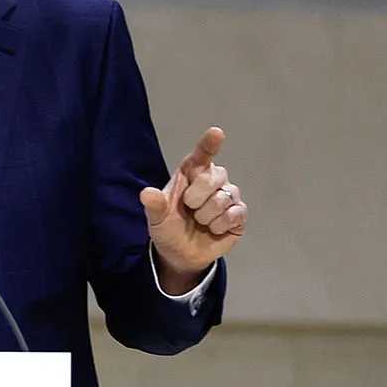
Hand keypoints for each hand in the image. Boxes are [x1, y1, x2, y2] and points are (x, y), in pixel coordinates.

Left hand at [139, 127, 246, 289]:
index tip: (216, 132)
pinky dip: (219, 225)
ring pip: (223, 198)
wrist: (180, 254)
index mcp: (190, 173)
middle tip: (188, 209)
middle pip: (213, 177)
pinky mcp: (239, 214)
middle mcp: (212, 180)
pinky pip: (235, 214)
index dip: (210, 143)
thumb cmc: (168, 227)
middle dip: (196, 198)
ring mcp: (228, 196)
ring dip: (206, 216)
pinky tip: (213, 228)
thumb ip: (154, 205)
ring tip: (199, 221)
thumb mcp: (155, 218)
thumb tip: (147, 194)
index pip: (202, 154)